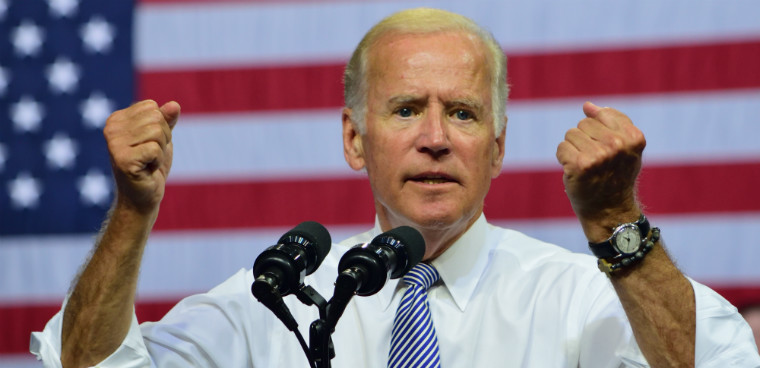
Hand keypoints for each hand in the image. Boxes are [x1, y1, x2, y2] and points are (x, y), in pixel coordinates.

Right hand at [104, 100, 179, 214]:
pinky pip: (155, 149)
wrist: (143, 196)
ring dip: (160, 151)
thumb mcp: (161, 138)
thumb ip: (166, 120)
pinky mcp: (122, 159)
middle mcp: (111, 129)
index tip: (149, 144)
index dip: (160, 126)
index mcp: (117, 119)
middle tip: (150, 155)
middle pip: (156, 118)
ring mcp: (114, 144)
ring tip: (148, 162)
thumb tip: (174, 105)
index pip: (152, 106)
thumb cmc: (151, 166)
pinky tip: (147, 170)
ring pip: (157, 132)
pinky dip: (158, 161)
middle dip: (163, 139)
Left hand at [556, 102, 644, 225]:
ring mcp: (599, 155)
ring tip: (586, 166)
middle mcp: (618, 144)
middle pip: (584, 123)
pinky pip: (561, 148)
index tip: (604, 148)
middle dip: (584, 140)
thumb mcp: (626, 147)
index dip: (597, 130)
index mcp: (634, 137)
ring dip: (573, 149)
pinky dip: (564, 159)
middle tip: (595, 161)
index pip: (603, 114)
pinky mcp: (581, 165)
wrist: (609, 210)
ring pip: (571, 134)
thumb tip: (587, 105)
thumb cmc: (616, 176)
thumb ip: (612, 122)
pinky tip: (576, 172)